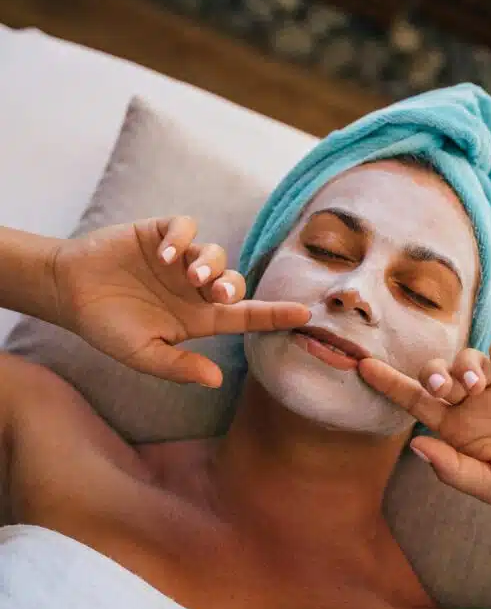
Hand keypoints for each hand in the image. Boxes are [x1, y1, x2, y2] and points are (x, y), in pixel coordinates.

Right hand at [52, 216, 309, 387]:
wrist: (68, 291)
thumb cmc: (106, 326)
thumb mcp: (142, 353)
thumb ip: (178, 366)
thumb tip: (217, 381)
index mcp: (197, 318)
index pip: (244, 315)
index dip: (274, 314)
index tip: (304, 314)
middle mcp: (194, 287)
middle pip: (234, 281)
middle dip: (232, 284)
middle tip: (217, 292)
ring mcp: (179, 259)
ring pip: (214, 252)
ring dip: (208, 261)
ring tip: (188, 274)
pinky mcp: (160, 233)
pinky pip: (185, 228)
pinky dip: (180, 238)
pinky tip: (163, 254)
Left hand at [358, 334, 490, 517]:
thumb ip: (452, 468)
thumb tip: (414, 443)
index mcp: (457, 428)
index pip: (414, 400)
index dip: (387, 383)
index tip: (360, 366)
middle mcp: (474, 400)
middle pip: (435, 372)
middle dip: (432, 373)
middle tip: (445, 387)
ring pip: (466, 355)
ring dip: (466, 365)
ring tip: (481, 384)